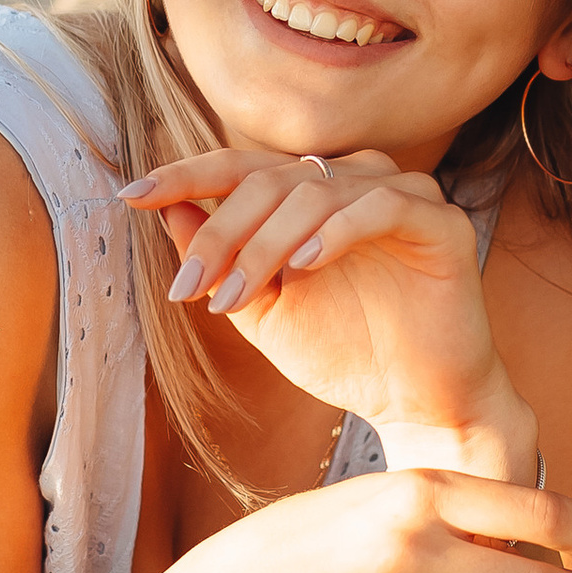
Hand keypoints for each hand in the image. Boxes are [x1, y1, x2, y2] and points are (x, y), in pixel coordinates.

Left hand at [124, 147, 528, 459]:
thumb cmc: (344, 354)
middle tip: (192, 285)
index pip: (241, 167)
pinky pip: (382, 205)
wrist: (417, 405)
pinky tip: (305, 265)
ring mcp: (402, 196)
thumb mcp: (263, 310)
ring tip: (240, 295)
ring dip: (267, 242)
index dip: (186, 175)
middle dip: (222, 231)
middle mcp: (354, 182)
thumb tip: (166, 208)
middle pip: (271, 179)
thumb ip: (221, 260)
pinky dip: (336, 230)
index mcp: (311, 195)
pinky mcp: (440, 224)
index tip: (131, 194)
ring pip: (317, 189)